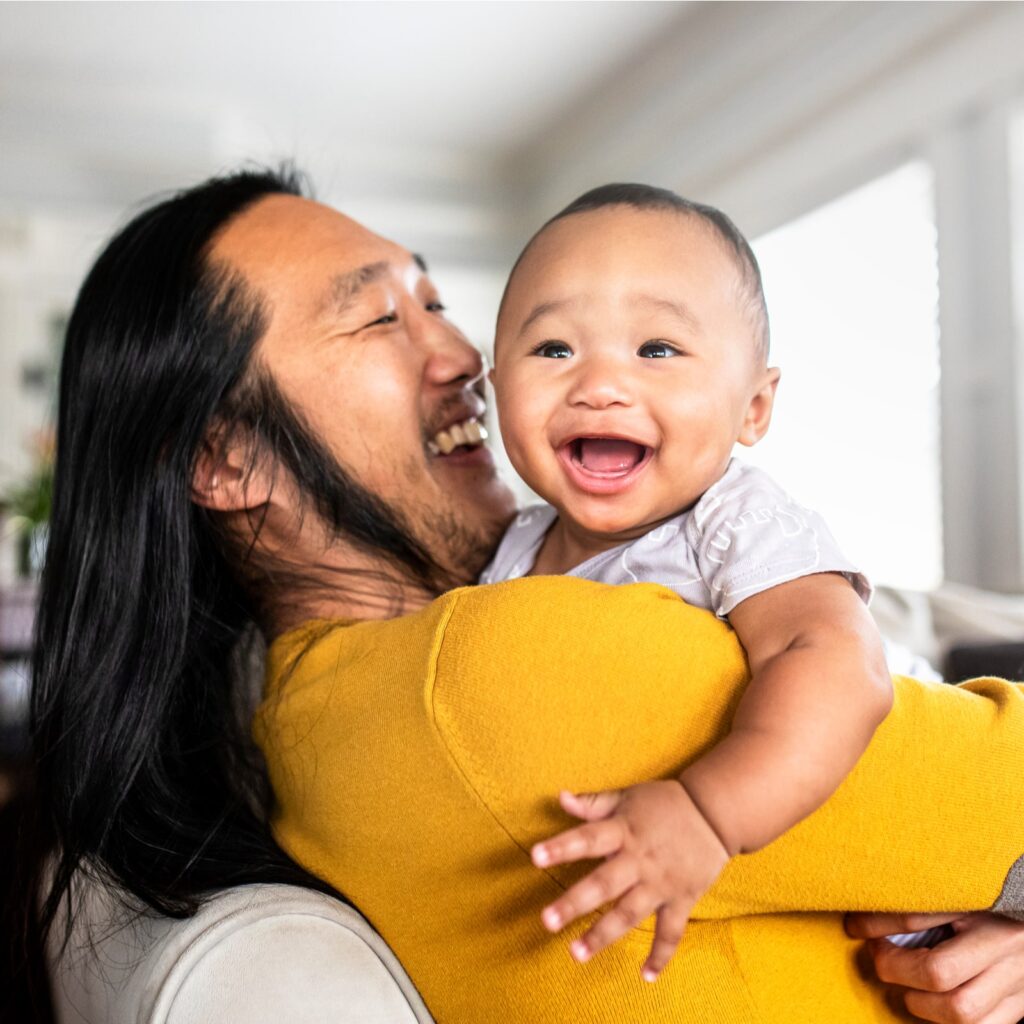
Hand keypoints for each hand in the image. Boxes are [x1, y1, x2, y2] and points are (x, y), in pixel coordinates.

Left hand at [530, 780, 729, 980]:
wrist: (714, 813)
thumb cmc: (664, 803)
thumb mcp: (627, 796)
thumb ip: (593, 804)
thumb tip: (559, 798)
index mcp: (624, 830)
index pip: (588, 838)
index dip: (562, 847)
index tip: (535, 856)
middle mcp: (640, 859)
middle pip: (604, 883)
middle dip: (575, 903)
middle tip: (547, 920)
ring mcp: (661, 882)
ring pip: (630, 912)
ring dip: (603, 934)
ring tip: (576, 953)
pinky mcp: (682, 898)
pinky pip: (671, 931)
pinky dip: (661, 955)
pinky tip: (646, 976)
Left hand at [846, 911, 1023, 1021]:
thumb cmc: (987, 898)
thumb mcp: (957, 889)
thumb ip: (919, 901)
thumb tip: (862, 917)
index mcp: (983, 906)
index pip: (917, 917)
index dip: (878, 925)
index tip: (856, 927)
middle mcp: (1004, 944)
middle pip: (939, 973)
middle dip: (898, 971)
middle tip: (884, 960)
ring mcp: (1018, 980)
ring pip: (962, 1012)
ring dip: (923, 1006)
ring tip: (909, 990)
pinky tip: (936, 1007)